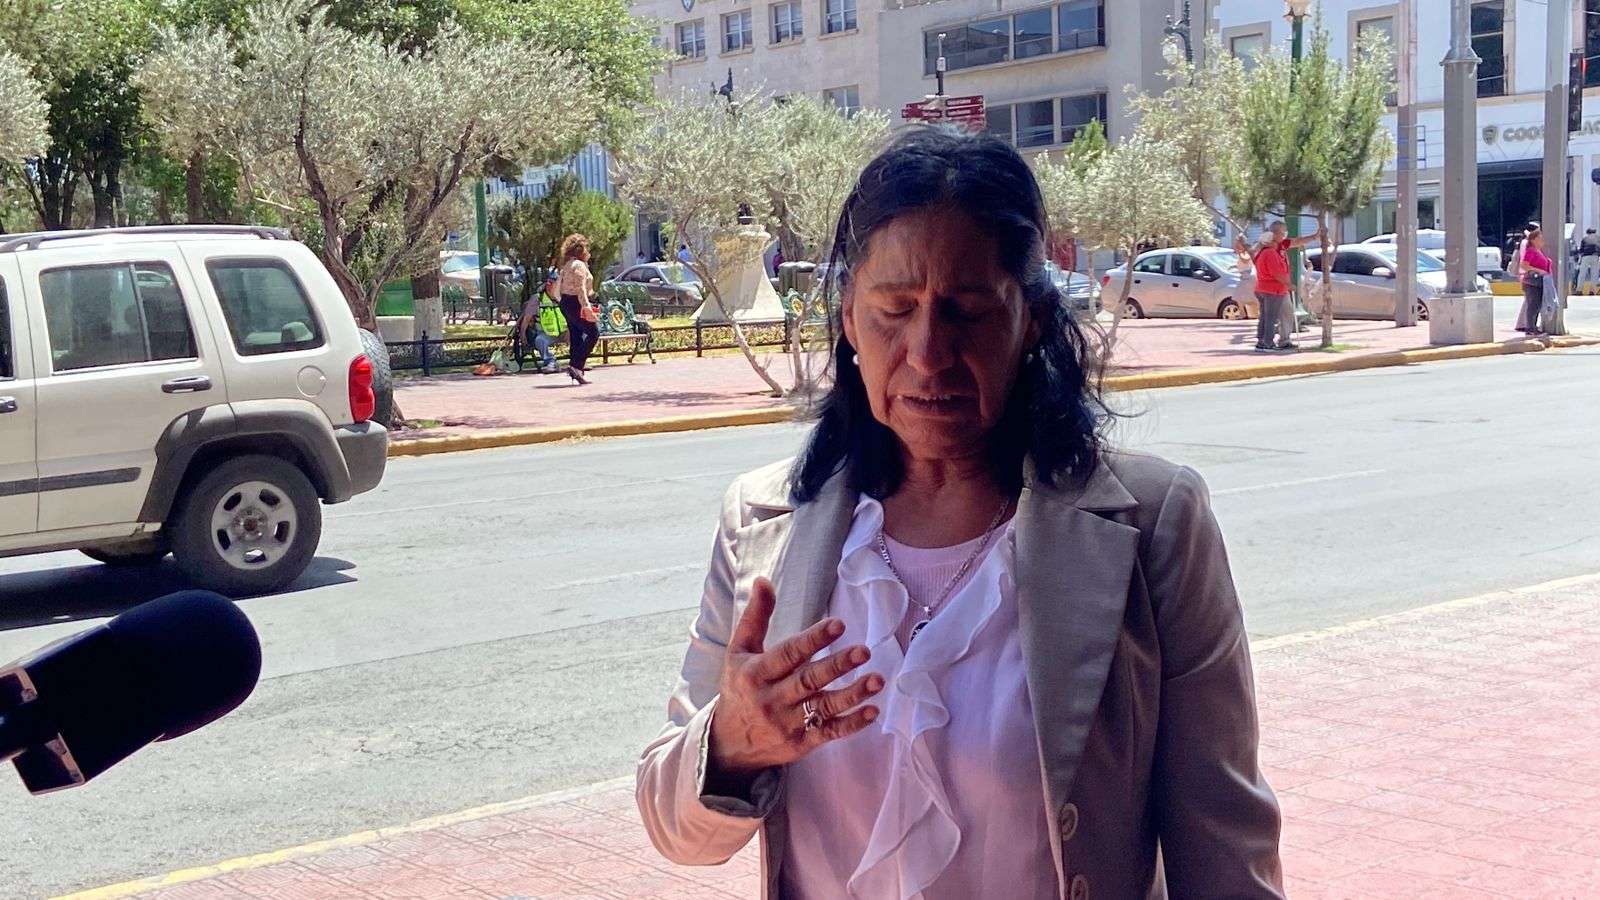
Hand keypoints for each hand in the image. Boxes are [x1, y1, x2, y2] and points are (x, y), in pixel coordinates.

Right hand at [707, 577, 882, 777]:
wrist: (728, 743)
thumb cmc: (739, 687)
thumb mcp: (739, 652)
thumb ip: (755, 617)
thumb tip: (763, 580)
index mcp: (756, 674)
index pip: (788, 654)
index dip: (813, 639)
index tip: (838, 625)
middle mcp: (772, 700)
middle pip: (809, 680)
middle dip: (838, 665)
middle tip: (865, 650)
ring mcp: (788, 724)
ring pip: (824, 707)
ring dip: (852, 694)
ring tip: (877, 679)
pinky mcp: (802, 743)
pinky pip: (830, 733)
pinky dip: (852, 723)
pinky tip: (873, 711)